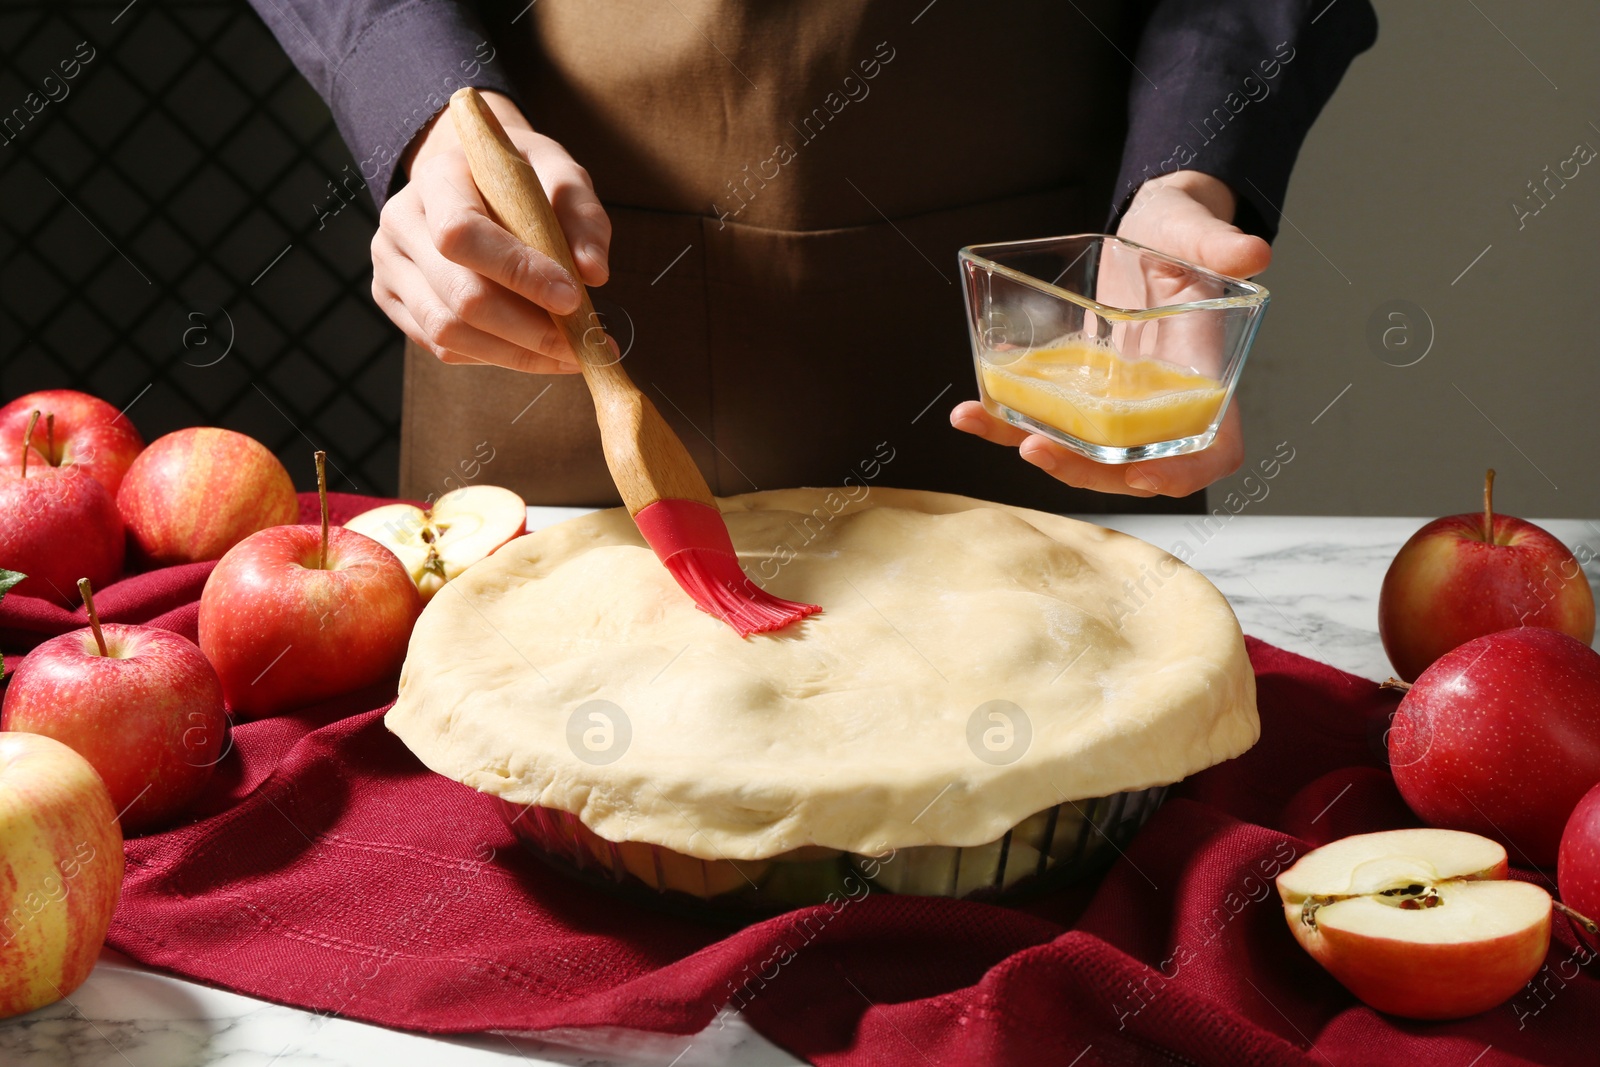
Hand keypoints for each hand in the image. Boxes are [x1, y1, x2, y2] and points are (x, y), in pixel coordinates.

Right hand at [371, 91, 612, 373]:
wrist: (472, 182)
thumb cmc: (520, 180)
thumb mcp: (560, 174)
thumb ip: (582, 217)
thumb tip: (594, 273)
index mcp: (437, 179)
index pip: (461, 233)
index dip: (517, 272)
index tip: (573, 298)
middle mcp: (402, 223)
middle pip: (459, 295)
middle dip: (530, 330)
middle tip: (584, 342)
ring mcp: (391, 267)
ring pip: (448, 333)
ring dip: (518, 354)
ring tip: (570, 354)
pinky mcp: (395, 302)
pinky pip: (444, 348)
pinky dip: (498, 357)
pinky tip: (536, 350)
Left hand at [951, 170, 1270, 497]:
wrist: (1144, 233)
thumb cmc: (1182, 237)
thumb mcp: (1198, 234)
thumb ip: (1220, 245)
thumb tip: (1251, 253)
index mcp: (1204, 382)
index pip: (1212, 451)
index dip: (1184, 473)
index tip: (1143, 474)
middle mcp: (1157, 406)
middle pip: (1131, 466)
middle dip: (1084, 470)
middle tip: (1038, 450)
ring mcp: (1112, 406)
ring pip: (1079, 452)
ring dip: (1032, 450)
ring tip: (981, 423)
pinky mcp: (1074, 393)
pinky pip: (1041, 418)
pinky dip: (1004, 420)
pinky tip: (968, 409)